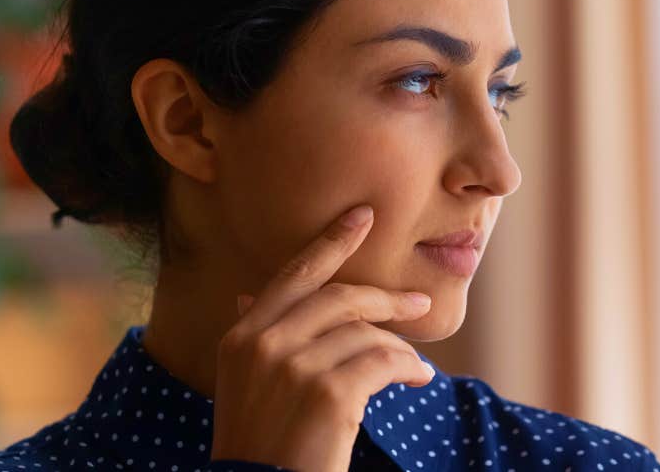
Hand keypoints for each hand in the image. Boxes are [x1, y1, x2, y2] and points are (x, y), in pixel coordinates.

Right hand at [209, 204, 435, 471]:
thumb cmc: (260, 443)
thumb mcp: (242, 385)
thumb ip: (255, 338)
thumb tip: (245, 295)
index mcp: (241, 337)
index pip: (293, 275)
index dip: (331, 242)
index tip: (363, 216)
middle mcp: (264, 344)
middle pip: (340, 297)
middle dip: (386, 299)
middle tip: (418, 304)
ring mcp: (295, 367)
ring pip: (366, 333)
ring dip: (399, 348)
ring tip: (416, 367)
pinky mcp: (329, 393)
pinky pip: (383, 362)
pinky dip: (407, 367)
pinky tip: (417, 378)